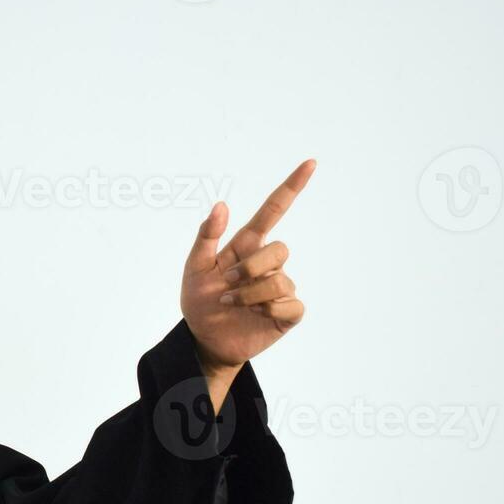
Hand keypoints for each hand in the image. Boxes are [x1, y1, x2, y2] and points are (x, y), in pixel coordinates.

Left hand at [181, 159, 314, 375]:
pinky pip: (291, 303)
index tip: (310, 163)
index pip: (273, 211)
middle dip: (251, 267)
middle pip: (280, 248)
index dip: (291, 187)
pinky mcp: (287, 312)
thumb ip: (206, 237)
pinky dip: (269, 309)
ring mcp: (279, 287)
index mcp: (246, 246)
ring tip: (232, 304)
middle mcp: (266, 263)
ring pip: (280, 279)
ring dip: (250, 294)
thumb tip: (221, 205)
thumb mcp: (194, 268)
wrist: (204, 340)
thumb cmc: (200, 301)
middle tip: (226, 284)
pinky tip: (254, 315)